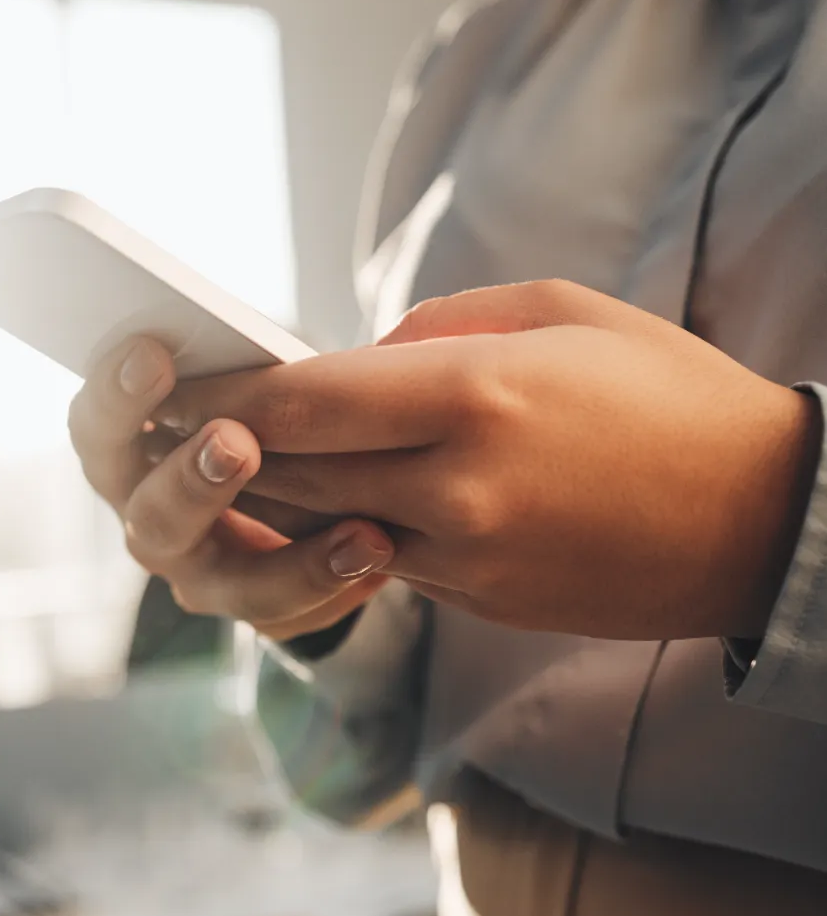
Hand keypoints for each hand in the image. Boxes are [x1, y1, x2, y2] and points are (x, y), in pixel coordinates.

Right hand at [67, 338, 394, 640]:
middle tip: (234, 441)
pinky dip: (337, 583)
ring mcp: (201, 573)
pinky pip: (290, 614)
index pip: (97, 426)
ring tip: (360, 533)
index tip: (153, 354)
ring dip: (288, 563)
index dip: (115, 395)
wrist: (317, 481)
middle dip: (191, 480)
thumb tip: (343, 342)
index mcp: (128, 448)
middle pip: (150, 516)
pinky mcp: (259, 610)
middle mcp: (151, 518)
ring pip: (224, 586)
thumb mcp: (257, 372)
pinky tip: (381, 548)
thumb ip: (260, 366)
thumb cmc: (268, 404)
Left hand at [160, 280, 821, 639]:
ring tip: (208, 462)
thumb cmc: (667, 395)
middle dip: (212, 450)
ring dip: (260, 499)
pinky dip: (332, 528)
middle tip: (153, 422)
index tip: (165, 380)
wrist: (762, 521)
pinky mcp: (475, 601)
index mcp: (473, 398)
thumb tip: (349, 361)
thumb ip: (436, 331)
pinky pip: (377, 560)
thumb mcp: (558, 314)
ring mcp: (464, 559)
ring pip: (318, 528)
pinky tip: (308, 499)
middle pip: (287, 475)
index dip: (218, 394)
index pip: (299, 403)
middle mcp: (455, 489)